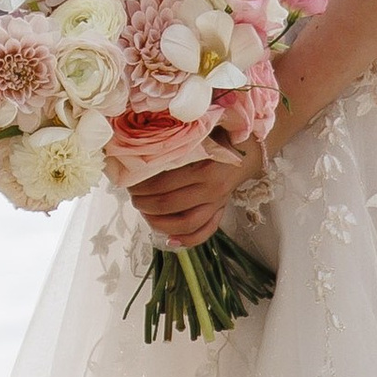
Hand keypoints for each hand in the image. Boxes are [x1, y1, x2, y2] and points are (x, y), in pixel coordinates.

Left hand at [127, 142, 258, 249]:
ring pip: (186, 224)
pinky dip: (187, 240)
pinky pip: (205, 232)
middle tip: (132, 197)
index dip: (142, 187)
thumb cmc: (217, 139)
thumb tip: (142, 151)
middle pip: (169, 205)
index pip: (164, 184)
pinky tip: (169, 240)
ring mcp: (217, 204)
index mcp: (204, 168)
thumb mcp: (198, 137)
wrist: (247, 151)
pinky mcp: (221, 212)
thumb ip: (177, 144)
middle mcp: (212, 189)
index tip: (129, 183)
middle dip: (144, 204)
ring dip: (159, 224)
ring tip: (145, 215)